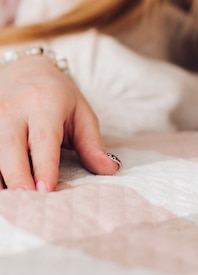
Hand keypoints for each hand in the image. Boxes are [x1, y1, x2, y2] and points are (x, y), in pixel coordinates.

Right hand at [0, 55, 119, 191]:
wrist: (25, 70)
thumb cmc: (58, 97)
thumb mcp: (81, 113)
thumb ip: (92, 144)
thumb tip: (111, 170)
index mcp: (44, 103)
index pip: (44, 138)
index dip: (44, 165)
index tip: (47, 190)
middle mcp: (13, 109)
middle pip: (9, 147)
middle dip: (16, 176)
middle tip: (27, 201)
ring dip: (0, 178)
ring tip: (12, 204)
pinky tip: (2, 189)